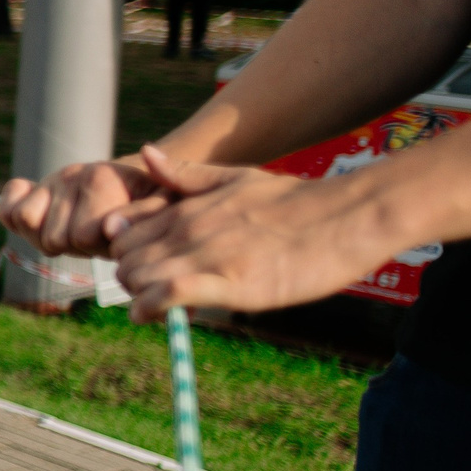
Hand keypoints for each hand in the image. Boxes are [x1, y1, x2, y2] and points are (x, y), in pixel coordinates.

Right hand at [0, 153, 164, 257]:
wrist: (143, 180)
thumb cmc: (154, 201)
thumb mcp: (163, 205)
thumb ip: (145, 215)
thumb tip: (109, 227)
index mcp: (101, 179)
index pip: (80, 236)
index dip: (100, 247)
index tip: (120, 237)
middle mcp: (70, 174)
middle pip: (51, 237)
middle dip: (76, 247)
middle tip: (98, 237)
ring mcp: (50, 181)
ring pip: (26, 223)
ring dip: (48, 237)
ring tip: (75, 232)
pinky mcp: (34, 187)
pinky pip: (9, 207)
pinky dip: (14, 214)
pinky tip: (42, 221)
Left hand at [105, 145, 394, 320]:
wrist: (347, 215)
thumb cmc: (295, 199)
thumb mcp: (235, 177)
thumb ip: (186, 174)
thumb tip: (145, 153)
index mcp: (188, 207)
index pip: (123, 232)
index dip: (126, 255)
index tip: (141, 269)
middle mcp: (188, 229)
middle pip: (125, 260)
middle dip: (130, 281)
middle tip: (150, 293)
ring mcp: (207, 255)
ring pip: (139, 277)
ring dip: (140, 298)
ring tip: (157, 308)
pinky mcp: (231, 283)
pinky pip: (170, 295)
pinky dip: (154, 309)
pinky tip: (158, 317)